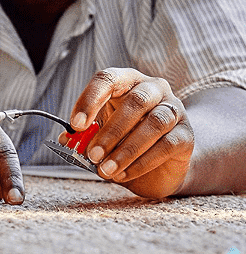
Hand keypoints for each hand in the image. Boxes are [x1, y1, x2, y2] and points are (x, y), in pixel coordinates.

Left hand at [67, 67, 193, 197]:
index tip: (76, 125)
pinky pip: (167, 145)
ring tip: (106, 170)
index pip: (107, 79)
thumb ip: (85, 134)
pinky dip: (142, 162)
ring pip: (153, 124)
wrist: (162, 161)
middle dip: (110, 131)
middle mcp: (153, 89)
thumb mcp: (101, 133)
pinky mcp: (187, 135)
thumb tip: (66, 139)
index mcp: (126, 81)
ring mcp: (174, 110)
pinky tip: (124, 174)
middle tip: (92, 155)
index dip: (90, 100)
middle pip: (135, 102)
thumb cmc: (124, 138)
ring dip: (126, 150)